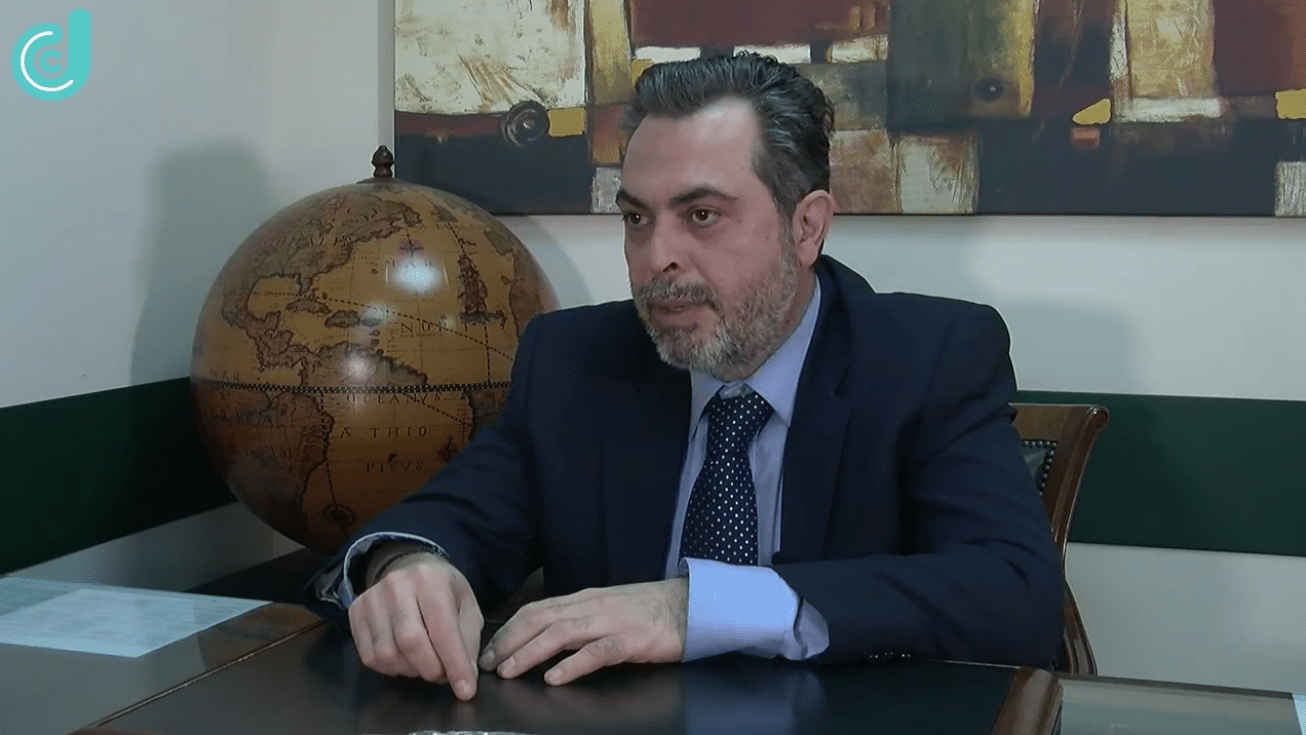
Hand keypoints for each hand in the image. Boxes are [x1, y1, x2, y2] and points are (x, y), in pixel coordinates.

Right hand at [347, 550, 483, 700]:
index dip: (455, 665)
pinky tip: (403, 659)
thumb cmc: (443, 589)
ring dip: (410, 670)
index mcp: (431, 580)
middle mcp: (397, 585)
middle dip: (431, 669)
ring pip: (387, 654)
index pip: (443, 630)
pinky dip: (390, 668)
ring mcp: (372, 598)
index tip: (465, 691)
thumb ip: (468, 641)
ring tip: (424, 663)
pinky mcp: (356, 611)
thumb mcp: (467, 606)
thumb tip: (466, 678)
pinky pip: (369, 656)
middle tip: (442, 675)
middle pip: (411, 642)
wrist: (409, 565)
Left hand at [478, 578, 688, 685]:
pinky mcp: (631, 639)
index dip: (508, 630)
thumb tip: (544, 638)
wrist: (690, 604)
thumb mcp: (607, 609)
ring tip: (509, 671)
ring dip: (529, 653)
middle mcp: (591, 606)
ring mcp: (611, 621)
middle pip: (539, 619)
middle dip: (508, 642)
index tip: (488, 651)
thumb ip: (579, 620)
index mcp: (583, 599)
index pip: (536, 610)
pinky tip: (554, 679)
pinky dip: (572, 665)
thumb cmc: (648, 610)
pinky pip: (597, 652)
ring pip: (560, 633)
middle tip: (487, 665)